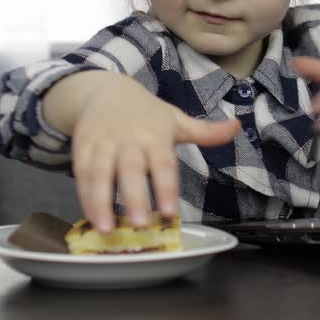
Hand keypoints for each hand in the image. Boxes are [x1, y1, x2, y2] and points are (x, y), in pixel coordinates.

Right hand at [70, 79, 240, 232]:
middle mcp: (128, 139)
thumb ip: (206, 131)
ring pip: (99, 173)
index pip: (163, 163)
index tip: (170, 212)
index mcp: (155, 134)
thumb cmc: (146, 113)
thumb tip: (238, 126)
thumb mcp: (176, 119)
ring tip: (105, 229)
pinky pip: (81, 173)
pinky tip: (91, 217)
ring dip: (100, 202)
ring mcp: (103, 143)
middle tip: (138, 225)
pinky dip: (84, 197)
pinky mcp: (82, 146)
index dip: (166, 187)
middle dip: (134, 197)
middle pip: (130, 170)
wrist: (105, 89)